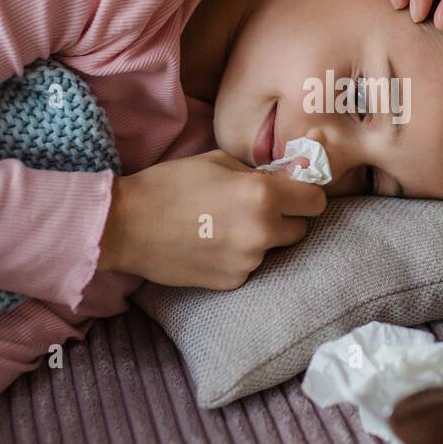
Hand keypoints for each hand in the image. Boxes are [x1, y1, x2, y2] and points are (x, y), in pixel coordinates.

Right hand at [97, 150, 325, 289]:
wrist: (126, 225)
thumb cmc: (170, 184)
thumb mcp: (219, 161)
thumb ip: (261, 172)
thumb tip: (290, 176)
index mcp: (263, 195)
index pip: (316, 202)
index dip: (305, 195)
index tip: (293, 194)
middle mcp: (262, 232)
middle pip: (300, 230)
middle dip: (286, 218)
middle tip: (255, 209)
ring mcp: (247, 262)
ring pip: (272, 249)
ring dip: (259, 239)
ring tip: (222, 226)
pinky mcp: (231, 282)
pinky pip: (248, 267)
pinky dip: (237, 257)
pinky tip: (210, 244)